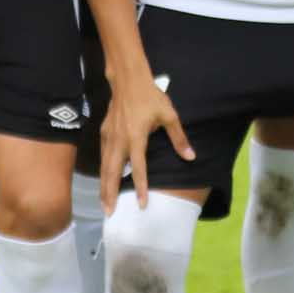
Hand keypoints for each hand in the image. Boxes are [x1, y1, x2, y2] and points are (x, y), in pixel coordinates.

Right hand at [102, 74, 193, 209]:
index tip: (141, 204)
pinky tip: (104, 180)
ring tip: (104, 203)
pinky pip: (102, 156)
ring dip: (103, 185)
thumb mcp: (169, 115)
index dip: (140, 187)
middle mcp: (120, 140)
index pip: (139, 168)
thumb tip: (191, 157)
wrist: (128, 80)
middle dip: (110, 194)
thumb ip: (179, 138)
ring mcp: (109, 136)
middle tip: (109, 213)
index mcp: (136, 137)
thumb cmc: (151, 97)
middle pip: (113, 172)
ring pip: (104, 166)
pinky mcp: (104, 132)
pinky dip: (102, 171)